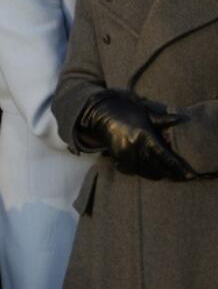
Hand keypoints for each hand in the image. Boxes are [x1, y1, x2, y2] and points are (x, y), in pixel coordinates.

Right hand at [78, 90, 192, 180]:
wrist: (102, 115)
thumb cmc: (127, 112)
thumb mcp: (146, 113)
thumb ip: (163, 119)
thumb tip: (181, 118)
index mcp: (144, 136)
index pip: (164, 156)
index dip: (176, 167)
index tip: (187, 174)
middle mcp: (134, 147)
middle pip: (156, 167)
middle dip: (168, 173)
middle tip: (179, 176)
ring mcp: (125, 154)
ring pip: (144, 171)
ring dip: (156, 174)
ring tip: (166, 175)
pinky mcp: (118, 158)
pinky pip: (133, 170)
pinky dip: (143, 172)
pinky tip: (150, 172)